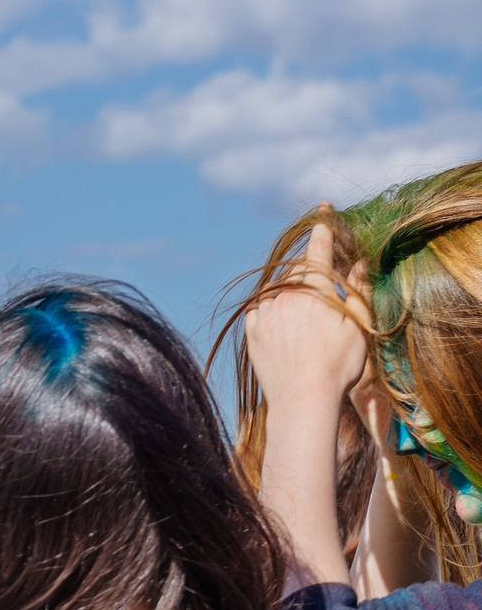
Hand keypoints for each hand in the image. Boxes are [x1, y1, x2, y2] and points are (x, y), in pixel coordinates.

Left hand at [249, 221, 369, 439]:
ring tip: (302, 310)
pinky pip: (260, 310)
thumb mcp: (358, 327)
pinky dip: (271, 308)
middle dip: (309, 266)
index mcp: (316, 292)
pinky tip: (282, 320)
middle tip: (319, 276)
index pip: (319, 251)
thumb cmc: (339, 366)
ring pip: (276, 289)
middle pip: (297, 270)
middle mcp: (286, 297)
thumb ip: (357, 291)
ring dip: (288, 290)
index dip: (322, 228)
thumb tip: (357, 263)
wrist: (302, 400)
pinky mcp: (252, 332)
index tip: (322, 209)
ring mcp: (266, 314)